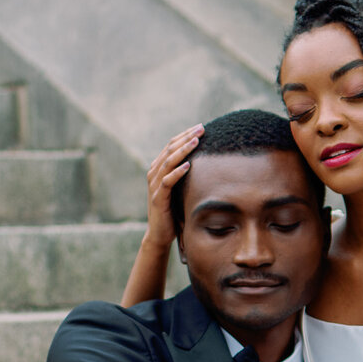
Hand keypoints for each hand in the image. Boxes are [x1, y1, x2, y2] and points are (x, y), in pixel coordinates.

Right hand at [143, 125, 202, 251]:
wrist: (160, 234)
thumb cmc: (173, 211)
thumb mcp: (181, 189)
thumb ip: (187, 175)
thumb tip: (208, 163)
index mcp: (159, 168)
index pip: (172, 145)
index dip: (185, 135)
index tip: (201, 127)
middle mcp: (154, 173)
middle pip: (170, 149)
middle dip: (186, 137)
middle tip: (202, 128)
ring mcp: (154, 186)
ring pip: (168, 162)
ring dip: (183, 151)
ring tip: (196, 141)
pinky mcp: (158, 199)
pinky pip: (167, 182)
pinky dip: (177, 172)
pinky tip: (189, 165)